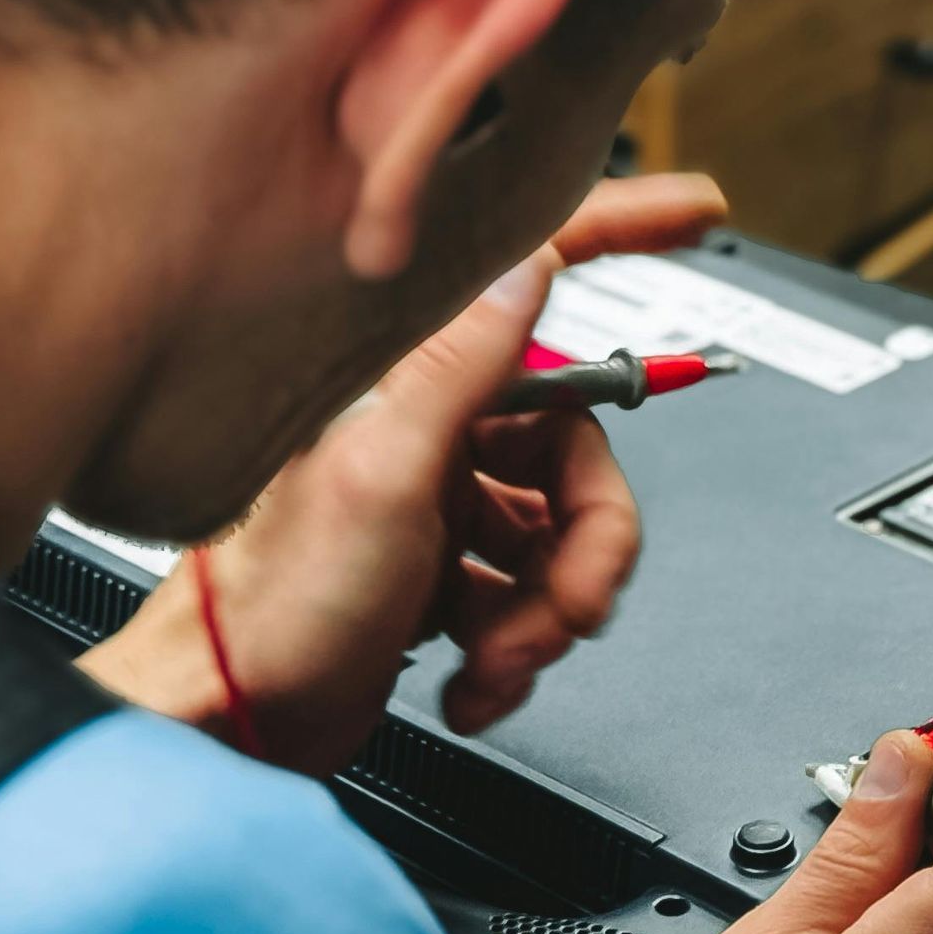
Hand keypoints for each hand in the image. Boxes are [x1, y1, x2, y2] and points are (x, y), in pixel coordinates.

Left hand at [86, 171, 725, 775]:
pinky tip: (471, 678)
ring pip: (561, 540)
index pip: (534, 282)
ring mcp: (441, 504)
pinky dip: (513, 652)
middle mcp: (432, 431)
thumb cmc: (277, 602)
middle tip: (566, 610)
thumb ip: (460, 367)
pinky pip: (527, 598)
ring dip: (545, 617)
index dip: (620, 236)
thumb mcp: (384, 472)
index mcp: (415, 385)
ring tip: (497, 657)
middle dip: (586, 552)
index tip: (693, 213)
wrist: (238, 720)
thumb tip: (529, 268)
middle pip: (580, 460)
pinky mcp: (443, 573)